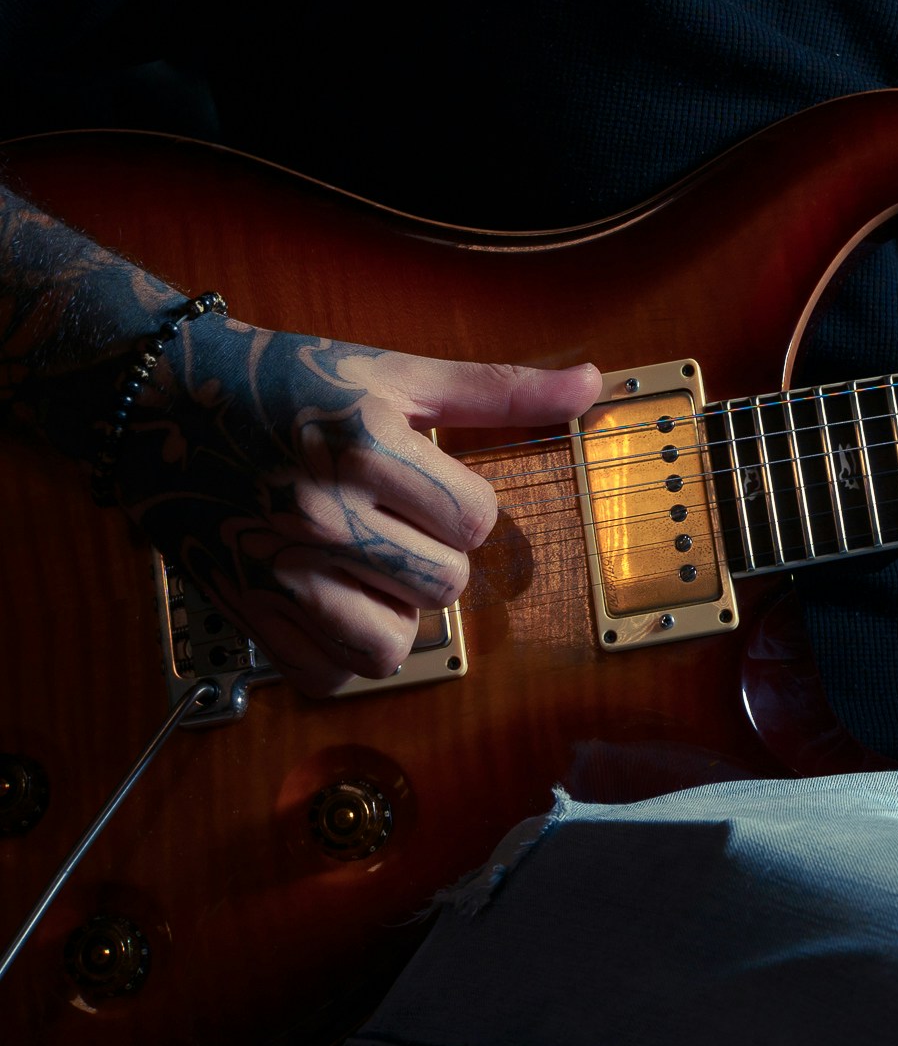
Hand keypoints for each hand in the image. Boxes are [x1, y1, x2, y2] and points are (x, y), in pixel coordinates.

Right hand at [118, 317, 601, 694]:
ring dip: (396, 613)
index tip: (428, 486)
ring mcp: (278, 569)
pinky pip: (329, 674)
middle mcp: (320, 512)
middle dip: (434, 556)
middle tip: (395, 523)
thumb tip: (590, 385)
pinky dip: (343, 652)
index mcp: (364, 445)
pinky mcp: (246, 611)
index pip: (477, 520)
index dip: (463, 506)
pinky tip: (333, 600)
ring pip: (393, 644)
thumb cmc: (284, 381)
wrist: (160, 401)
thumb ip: (496, 389)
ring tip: (369, 566)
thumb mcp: (393, 371)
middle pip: (444, 586)